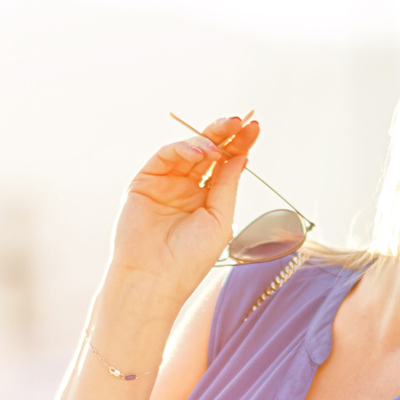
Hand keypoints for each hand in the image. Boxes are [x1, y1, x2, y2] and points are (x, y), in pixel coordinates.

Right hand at [109, 115, 259, 298]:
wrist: (153, 279)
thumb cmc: (189, 260)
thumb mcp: (219, 219)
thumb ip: (227, 185)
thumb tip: (242, 155)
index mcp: (207, 200)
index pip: (225, 165)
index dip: (240, 145)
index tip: (255, 127)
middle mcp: (186, 188)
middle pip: (208, 151)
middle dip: (226, 134)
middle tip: (242, 120)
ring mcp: (165, 183)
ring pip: (188, 149)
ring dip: (207, 139)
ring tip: (222, 141)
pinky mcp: (144, 181)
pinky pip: (166, 155)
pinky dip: (183, 147)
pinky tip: (200, 151)